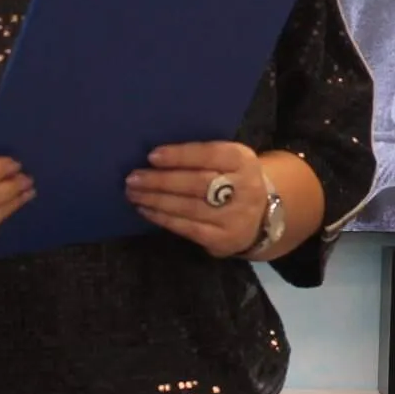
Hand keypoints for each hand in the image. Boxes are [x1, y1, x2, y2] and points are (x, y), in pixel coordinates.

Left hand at [126, 142, 270, 258]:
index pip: (211, 154)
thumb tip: (155, 157)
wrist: (261, 217)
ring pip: (189, 207)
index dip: (181, 156)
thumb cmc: (232, 180)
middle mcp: (245, 188)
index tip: (152, 156)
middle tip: (133, 178)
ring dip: (156, 200)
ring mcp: (235, 217)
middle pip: (197, 183)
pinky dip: (163, 218)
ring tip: (134, 193)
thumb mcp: (229, 161)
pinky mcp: (223, 239)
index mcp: (244, 161)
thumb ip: (202, 157)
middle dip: (161, 181)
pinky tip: (146, 210)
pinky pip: (188, 228)